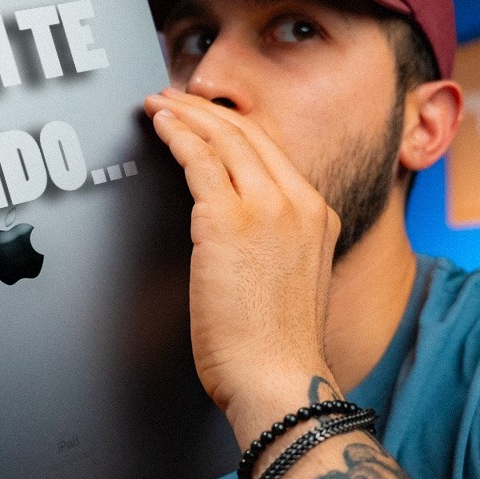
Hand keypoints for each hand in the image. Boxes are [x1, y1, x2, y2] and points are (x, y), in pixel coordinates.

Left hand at [144, 89, 341, 437]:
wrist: (278, 379)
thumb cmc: (277, 350)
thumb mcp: (294, 284)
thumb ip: (278, 249)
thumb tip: (244, 239)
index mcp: (319, 216)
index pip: (273, 154)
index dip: (236, 128)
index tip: (211, 120)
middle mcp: (299, 202)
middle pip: (249, 135)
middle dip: (207, 111)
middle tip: (176, 99)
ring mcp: (266, 207)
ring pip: (222, 139)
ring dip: (186, 115)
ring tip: (160, 104)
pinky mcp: (228, 220)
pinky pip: (197, 160)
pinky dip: (176, 135)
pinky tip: (160, 126)